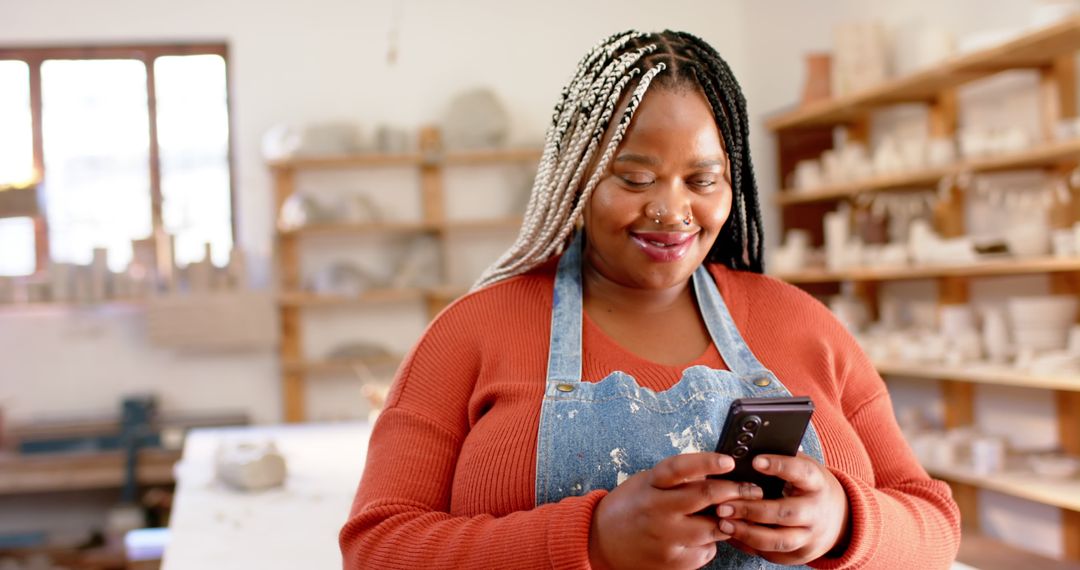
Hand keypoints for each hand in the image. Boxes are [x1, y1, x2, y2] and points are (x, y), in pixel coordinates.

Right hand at [588, 452, 763, 569]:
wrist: (601, 541)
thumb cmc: (629, 507)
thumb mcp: (646, 482)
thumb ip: (675, 479)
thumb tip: (713, 472)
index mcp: (650, 484)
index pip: (680, 468)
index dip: (706, 462)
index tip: (729, 461)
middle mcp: (658, 509)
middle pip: (705, 496)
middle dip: (736, 491)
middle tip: (753, 490)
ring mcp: (666, 538)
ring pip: (714, 527)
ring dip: (729, 520)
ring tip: (731, 514)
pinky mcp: (674, 561)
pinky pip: (707, 551)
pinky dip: (711, 542)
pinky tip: (702, 537)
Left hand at [715, 452, 850, 565]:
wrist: (838, 519)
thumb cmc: (808, 487)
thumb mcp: (802, 468)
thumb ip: (782, 460)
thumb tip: (747, 448)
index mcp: (817, 483)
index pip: (801, 473)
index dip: (780, 466)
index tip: (755, 461)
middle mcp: (816, 511)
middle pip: (785, 513)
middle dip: (752, 510)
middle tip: (723, 505)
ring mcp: (809, 536)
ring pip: (779, 540)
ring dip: (747, 533)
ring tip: (723, 523)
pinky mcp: (799, 554)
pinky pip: (772, 553)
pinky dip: (748, 545)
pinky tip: (730, 535)